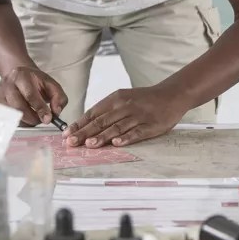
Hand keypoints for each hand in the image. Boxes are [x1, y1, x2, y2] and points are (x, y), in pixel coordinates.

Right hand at [0, 66, 67, 126]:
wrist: (19, 75)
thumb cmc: (35, 81)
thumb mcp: (51, 84)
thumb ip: (58, 97)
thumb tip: (56, 112)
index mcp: (22, 76)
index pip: (30, 95)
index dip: (39, 108)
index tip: (48, 119)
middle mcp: (8, 85)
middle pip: (18, 107)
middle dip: (33, 118)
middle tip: (42, 120)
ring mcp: (0, 95)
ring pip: (12, 115)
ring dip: (26, 121)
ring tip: (35, 117)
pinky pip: (8, 119)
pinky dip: (19, 122)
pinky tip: (26, 117)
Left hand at [65, 85, 187, 147]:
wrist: (171, 94)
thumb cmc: (144, 99)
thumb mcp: (124, 98)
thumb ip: (107, 110)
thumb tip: (86, 124)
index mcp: (116, 98)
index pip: (94, 113)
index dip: (79, 124)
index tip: (66, 134)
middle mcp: (125, 106)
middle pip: (102, 121)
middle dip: (85, 132)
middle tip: (71, 142)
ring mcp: (138, 116)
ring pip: (116, 127)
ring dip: (102, 137)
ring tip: (89, 145)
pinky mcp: (150, 125)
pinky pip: (136, 133)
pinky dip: (125, 138)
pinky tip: (116, 143)